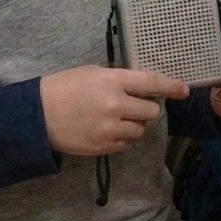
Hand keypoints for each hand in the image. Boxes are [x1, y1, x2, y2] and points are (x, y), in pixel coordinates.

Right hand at [40, 66, 187, 157]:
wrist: (37, 115)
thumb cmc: (64, 88)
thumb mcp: (93, 73)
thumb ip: (118, 79)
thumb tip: (140, 87)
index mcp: (113, 81)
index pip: (151, 83)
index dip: (171, 87)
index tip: (184, 90)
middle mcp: (115, 105)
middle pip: (150, 111)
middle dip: (145, 108)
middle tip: (132, 106)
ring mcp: (110, 128)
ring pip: (140, 130)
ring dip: (134, 125)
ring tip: (117, 119)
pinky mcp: (103, 146)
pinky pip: (126, 144)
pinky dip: (123, 138)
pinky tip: (108, 130)